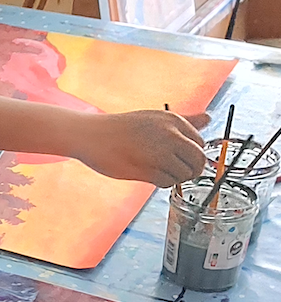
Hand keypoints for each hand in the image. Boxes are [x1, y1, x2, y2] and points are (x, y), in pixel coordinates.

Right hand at [74, 109, 208, 185]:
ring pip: (184, 175)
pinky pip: (168, 183)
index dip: (191, 154)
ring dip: (173, 177)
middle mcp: (171, 135)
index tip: (177, 157)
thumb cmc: (122, 128)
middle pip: (198, 161)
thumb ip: (185, 120)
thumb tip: (209, 118)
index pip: (200, 144)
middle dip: (190, 170)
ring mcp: (160, 153)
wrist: (92, 136)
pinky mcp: (148, 169)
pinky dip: (161, 183)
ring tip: (155, 170)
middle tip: (173, 170)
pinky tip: (147, 174)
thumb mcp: (155, 118)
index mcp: (174, 120)